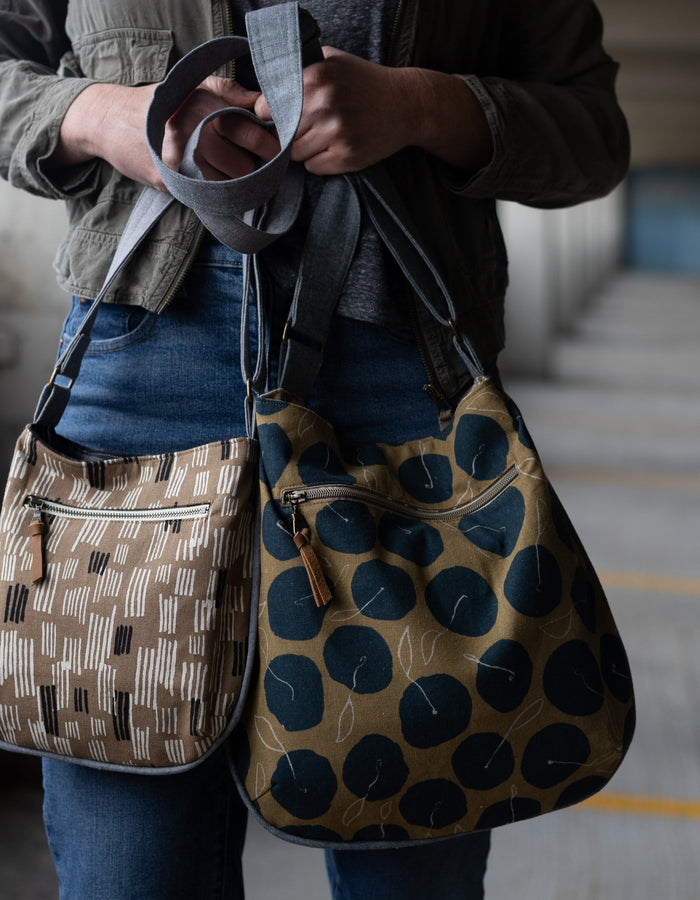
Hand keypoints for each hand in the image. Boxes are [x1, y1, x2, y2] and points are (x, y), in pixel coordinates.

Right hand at [52, 77, 280, 189]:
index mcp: (203, 108)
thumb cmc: (158, 104)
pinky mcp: (170, 182)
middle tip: (258, 170)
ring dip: (237, 187)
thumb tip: (260, 102)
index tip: (277, 153)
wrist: (109, 120)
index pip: (252, 136)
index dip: (271, 148)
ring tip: (234, 177)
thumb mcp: (191, 86)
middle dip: (256, 172)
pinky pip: (206, 196)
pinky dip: (215, 194)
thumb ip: (227, 90)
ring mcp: (181, 161)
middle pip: (245, 168)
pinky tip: (212, 183)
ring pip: (228, 187)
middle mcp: (193, 134)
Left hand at [254, 47, 492, 174]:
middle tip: (307, 127)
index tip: (280, 115)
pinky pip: (313, 167)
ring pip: (295, 154)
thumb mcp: (330, 61)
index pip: (267, 108)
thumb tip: (261, 92)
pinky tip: (335, 147)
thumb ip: (296, 70)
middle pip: (281, 134)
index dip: (271, 114)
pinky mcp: (347, 157)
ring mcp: (336, 133)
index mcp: (314, 79)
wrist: (405, 105)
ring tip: (323, 135)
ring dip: (304, 148)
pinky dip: (319, 161)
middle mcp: (323, 105)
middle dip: (289, 133)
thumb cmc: (363, 82)